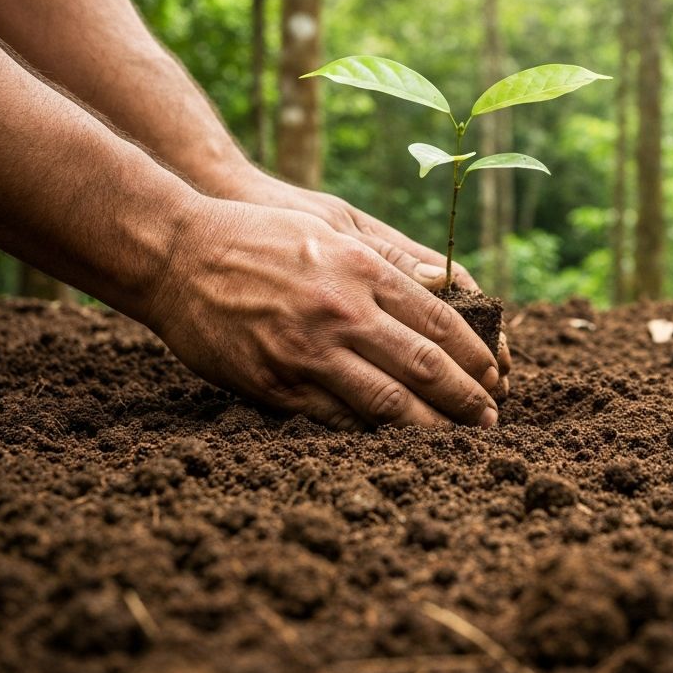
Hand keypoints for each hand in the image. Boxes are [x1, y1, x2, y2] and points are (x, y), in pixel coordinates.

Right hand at [145, 199, 501, 430]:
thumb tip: (446, 283)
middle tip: (490, 419)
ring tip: (457, 441)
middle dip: (466, 398)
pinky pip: (336, 418)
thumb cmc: (259, 234)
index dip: (475, 355)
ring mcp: (309, 351)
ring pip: (386, 401)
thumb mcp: (331, 227)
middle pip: (424, 366)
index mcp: (362, 269)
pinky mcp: (275, 383)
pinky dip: (371, 434)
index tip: (495, 375)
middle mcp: (343, 312)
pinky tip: (395, 444)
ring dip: (430, 427)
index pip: (439, 322)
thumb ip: (389, 260)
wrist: (178, 254)